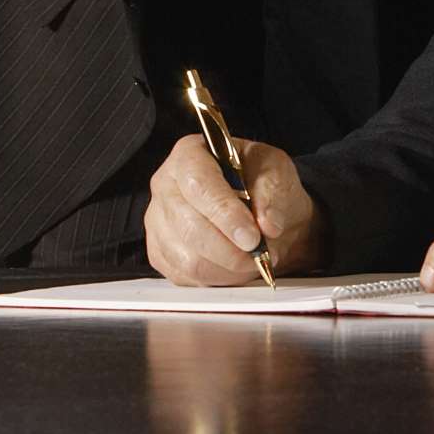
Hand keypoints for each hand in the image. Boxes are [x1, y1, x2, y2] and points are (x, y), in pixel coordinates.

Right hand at [144, 135, 325, 285]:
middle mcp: (165, 185)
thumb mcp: (275, 172)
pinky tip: (235, 268)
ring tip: (253, 261)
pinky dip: (217, 279)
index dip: (225, 214)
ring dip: (228, 267)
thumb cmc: (262, 184)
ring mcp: (157, 221)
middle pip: (190, 227)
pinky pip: (186, 276)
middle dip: (231, 249)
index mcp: (189, 154)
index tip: (253, 236)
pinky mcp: (160, 253)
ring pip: (188, 259)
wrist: (258, 211)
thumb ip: (271, 194)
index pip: (198, 185)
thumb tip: (268, 225)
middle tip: (261, 254)